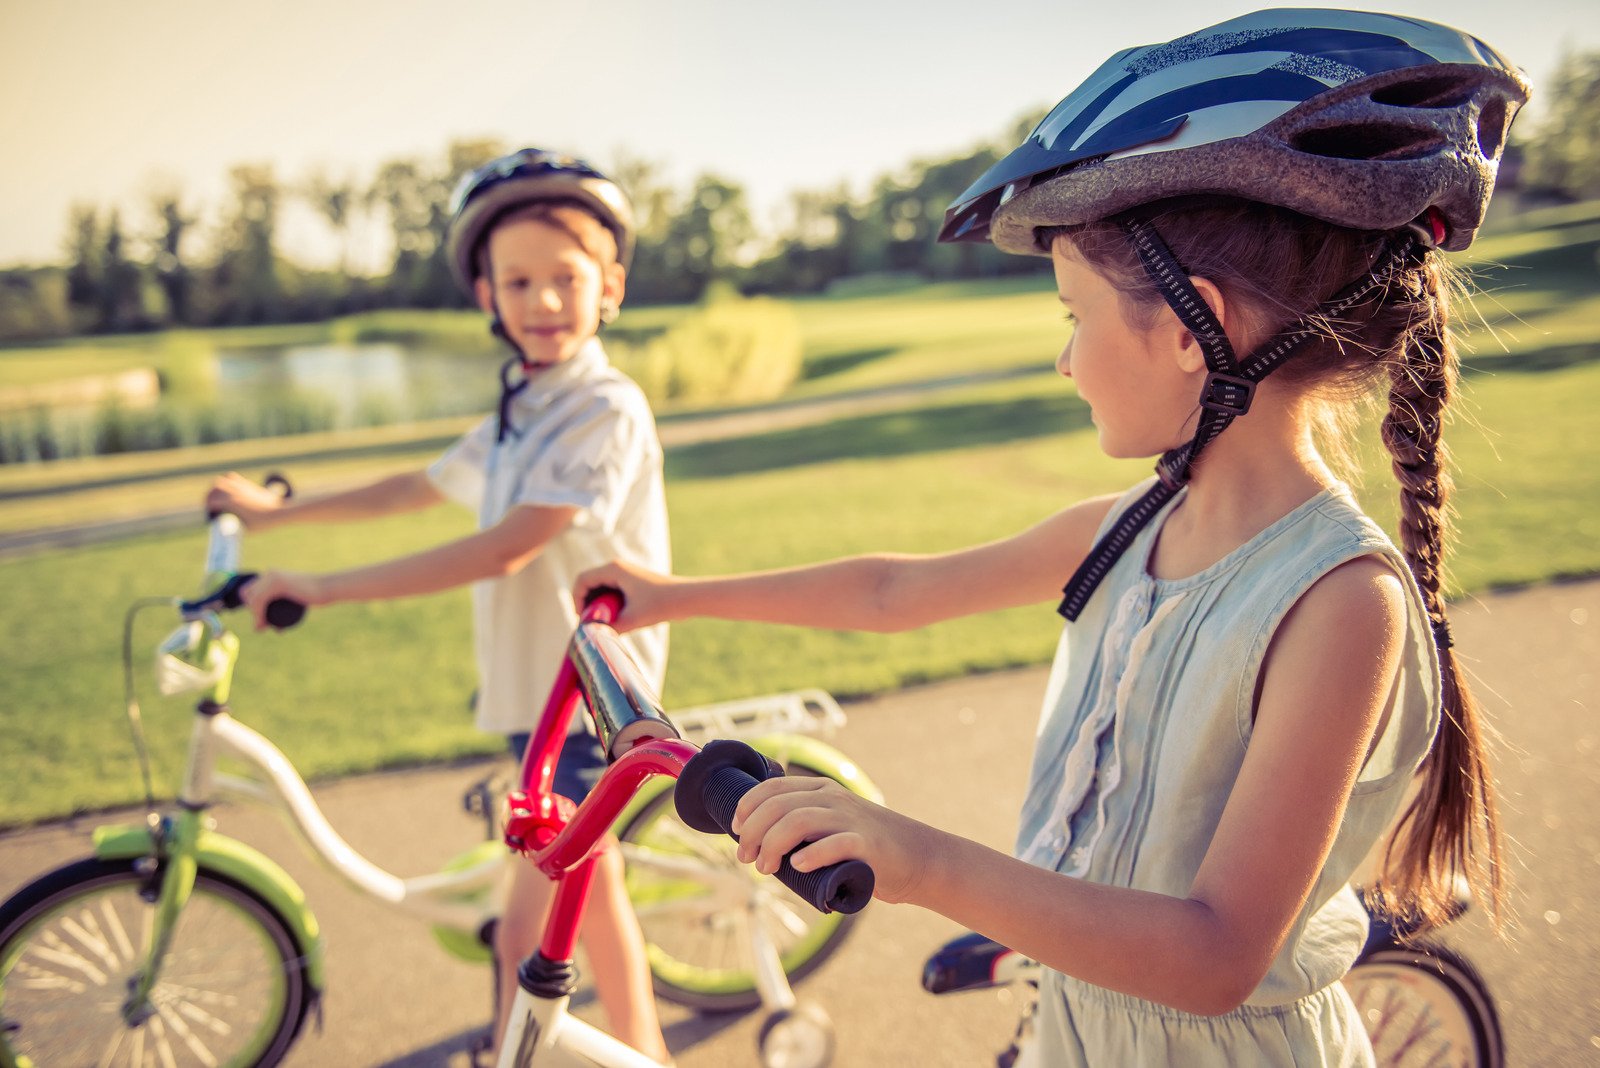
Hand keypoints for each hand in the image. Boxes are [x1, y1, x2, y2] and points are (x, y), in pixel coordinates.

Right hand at [206, 472, 288, 529]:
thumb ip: (233, 528)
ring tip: (215, 496)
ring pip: (222, 480)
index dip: (208, 509)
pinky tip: (227, 490)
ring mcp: (241, 487)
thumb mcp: (245, 529)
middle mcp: (235, 492)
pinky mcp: (247, 485)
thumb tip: (224, 532)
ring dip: (216, 487)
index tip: (210, 516)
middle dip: (209, 495)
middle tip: (208, 504)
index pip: (212, 502)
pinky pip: (232, 477)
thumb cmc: (263, 523)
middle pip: (214, 488)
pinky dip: (226, 481)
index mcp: (233, 502)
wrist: (279, 512)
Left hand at [239, 570, 327, 630]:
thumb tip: (277, 609)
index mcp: (271, 574)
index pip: (250, 590)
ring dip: (254, 617)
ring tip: (262, 628)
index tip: (260, 620)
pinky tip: (262, 624)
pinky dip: (258, 615)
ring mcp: (273, 577)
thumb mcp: (295, 595)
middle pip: (249, 596)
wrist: (327, 588)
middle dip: (252, 613)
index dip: (250, 606)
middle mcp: (269, 573)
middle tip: (262, 626)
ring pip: (253, 600)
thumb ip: (287, 597)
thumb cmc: (315, 594)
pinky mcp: (278, 584)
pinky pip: (260, 601)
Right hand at [573, 559, 680, 631]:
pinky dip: (607, 605)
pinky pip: (610, 592)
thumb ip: (609, 627)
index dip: (576, 600)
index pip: (582, 580)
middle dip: (585, 604)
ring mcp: (624, 574)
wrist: (686, 598)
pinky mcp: (630, 582)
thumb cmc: (661, 604)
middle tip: (589, 624)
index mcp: (613, 569)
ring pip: (599, 589)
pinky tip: (614, 620)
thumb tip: (591, 637)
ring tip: (602, 624)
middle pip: (588, 583)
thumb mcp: (632, 619)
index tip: (582, 620)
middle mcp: (616, 567)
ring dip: (596, 605)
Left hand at [729, 775, 934, 904]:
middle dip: (752, 832)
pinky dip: (810, 854)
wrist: (917, 858)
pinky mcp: (866, 844)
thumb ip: (803, 827)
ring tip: (764, 867)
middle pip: (778, 806)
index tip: (735, 831)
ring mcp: (850, 819)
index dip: (746, 808)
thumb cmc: (867, 848)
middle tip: (745, 859)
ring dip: (771, 845)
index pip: (772, 788)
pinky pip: (834, 844)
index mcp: (821, 790)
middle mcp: (833, 799)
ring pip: (798, 821)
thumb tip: (757, 846)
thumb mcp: (832, 825)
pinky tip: (797, 866)